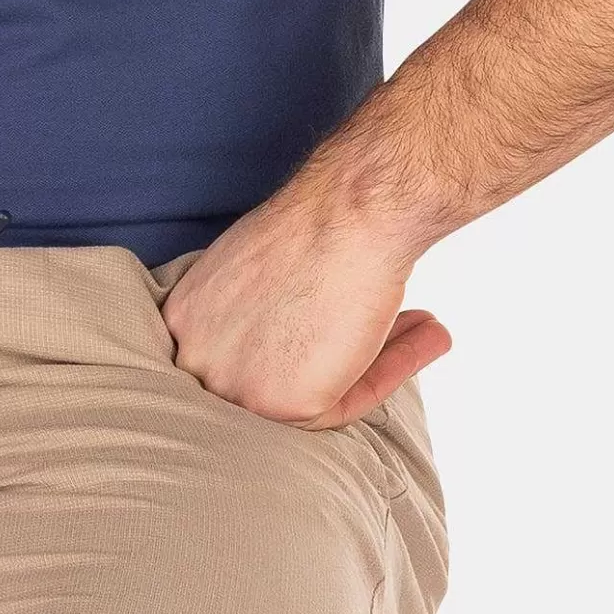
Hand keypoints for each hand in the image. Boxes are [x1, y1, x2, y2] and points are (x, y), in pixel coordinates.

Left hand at [159, 203, 450, 427]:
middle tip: (395, 337)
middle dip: (342, 361)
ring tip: (424, 330)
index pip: (243, 355)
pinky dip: (389, 373)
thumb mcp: (267, 269)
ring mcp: (230, 384)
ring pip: (309, 398)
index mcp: (186, 316)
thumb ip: (266, 312)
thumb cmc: (315, 221)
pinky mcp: (278, 405)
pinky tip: (427, 334)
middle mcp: (195, 353)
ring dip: (376, 366)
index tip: (349, 335)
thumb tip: (298, 342)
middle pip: (274, 381)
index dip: (305, 348)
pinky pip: (342, 406)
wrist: (351, 207)